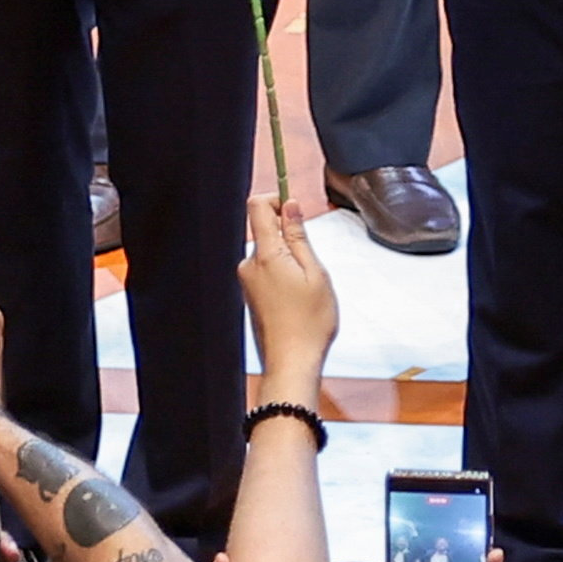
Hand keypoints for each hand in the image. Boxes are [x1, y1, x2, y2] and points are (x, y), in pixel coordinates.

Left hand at [239, 193, 335, 382]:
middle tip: (311, 264)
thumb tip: (291, 205)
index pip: (257, 206)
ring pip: (269, 252)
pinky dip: (284, 275)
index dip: (276, 199)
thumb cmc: (308, 322)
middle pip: (265, 229)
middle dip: (290, 236)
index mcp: (266, 255)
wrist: (291, 362)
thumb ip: (299, 236)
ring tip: (306, 288)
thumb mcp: (315, 272)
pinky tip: (297, 298)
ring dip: (289, 259)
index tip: (295, 210)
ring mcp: (247, 280)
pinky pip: (267, 270)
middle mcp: (249, 264)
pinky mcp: (250, 294)